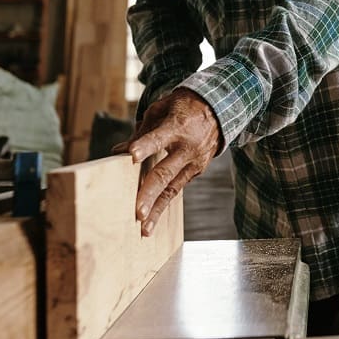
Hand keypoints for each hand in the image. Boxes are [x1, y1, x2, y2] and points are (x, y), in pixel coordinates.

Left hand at [125, 88, 220, 235]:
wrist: (218, 110)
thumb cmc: (183, 108)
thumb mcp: (162, 109)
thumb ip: (142, 131)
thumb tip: (119, 152)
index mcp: (177, 126)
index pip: (158, 138)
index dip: (145, 146)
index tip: (131, 155)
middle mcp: (187, 148)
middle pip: (165, 173)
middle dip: (150, 193)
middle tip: (138, 212)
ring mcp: (194, 162)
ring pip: (172, 189)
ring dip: (157, 209)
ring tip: (145, 229)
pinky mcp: (196, 172)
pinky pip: (177, 189)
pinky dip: (164, 204)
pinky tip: (152, 220)